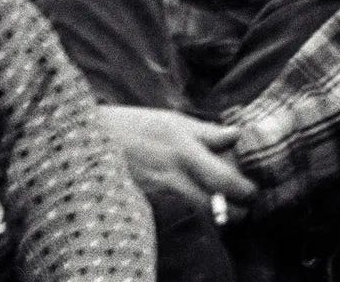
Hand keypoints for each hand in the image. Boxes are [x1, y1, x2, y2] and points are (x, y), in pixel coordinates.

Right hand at [99, 104, 256, 218]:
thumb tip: (237, 135)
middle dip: (237, 212)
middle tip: (242, 206)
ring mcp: (160, 196)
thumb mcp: (170, 120)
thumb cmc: (132, 126)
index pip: (227, 180)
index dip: (245, 191)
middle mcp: (175, 176)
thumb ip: (206, 131)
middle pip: (218, 207)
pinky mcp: (148, 208)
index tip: (251, 191)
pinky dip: (192, 218)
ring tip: (221, 208)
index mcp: (185, 150)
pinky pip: (179, 219)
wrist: (87, 142)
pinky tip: (194, 209)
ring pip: (201, 217)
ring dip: (216, 216)